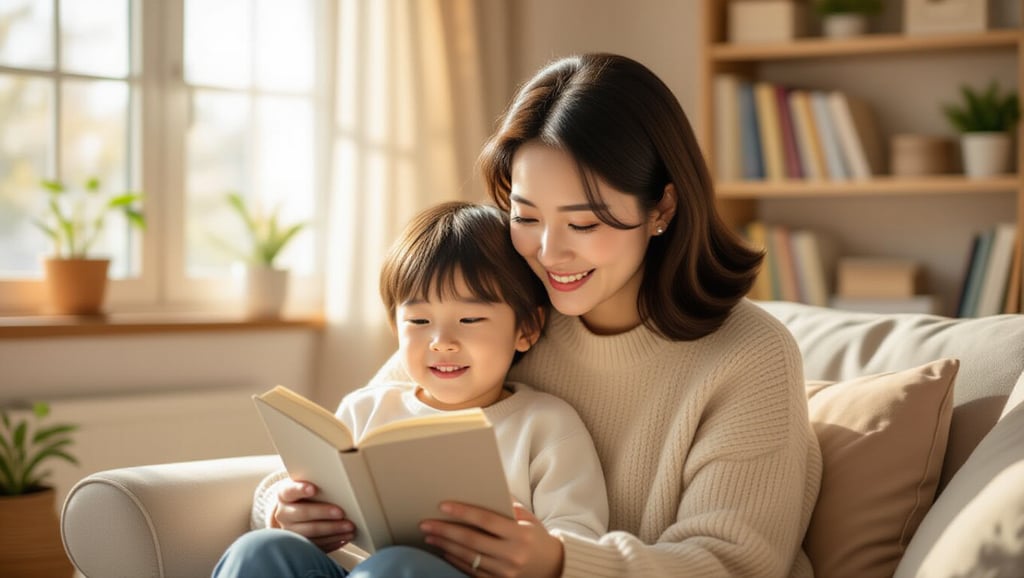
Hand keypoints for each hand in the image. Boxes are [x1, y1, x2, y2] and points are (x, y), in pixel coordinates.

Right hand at [273, 480, 354, 552]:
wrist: (293, 511)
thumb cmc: (305, 495)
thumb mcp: (306, 485)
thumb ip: (317, 484)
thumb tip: (340, 486)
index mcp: (284, 495)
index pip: (290, 491)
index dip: (301, 489)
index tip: (313, 489)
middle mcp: (283, 514)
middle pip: (303, 513)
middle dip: (324, 513)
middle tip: (341, 513)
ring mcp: (290, 531)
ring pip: (310, 532)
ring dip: (332, 530)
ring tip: (349, 527)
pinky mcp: (299, 545)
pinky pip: (316, 545)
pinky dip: (332, 542)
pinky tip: (345, 537)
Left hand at [420, 502, 562, 577]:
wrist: (554, 567)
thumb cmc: (537, 537)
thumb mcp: (529, 519)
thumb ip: (509, 507)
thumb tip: (485, 490)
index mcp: (520, 534)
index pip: (486, 520)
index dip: (463, 513)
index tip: (443, 506)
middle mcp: (513, 555)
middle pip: (472, 541)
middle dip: (445, 530)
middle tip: (425, 523)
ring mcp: (505, 572)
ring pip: (468, 557)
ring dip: (445, 546)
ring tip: (430, 535)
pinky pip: (472, 571)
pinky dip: (455, 560)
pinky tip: (444, 550)